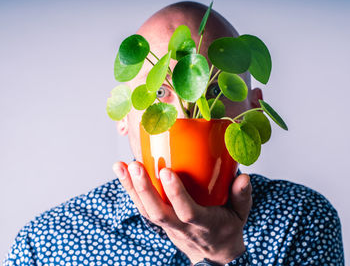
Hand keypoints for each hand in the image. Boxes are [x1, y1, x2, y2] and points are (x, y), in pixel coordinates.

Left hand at [113, 161, 251, 264]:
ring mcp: (167, 225)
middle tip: (134, 165)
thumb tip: (244, 177)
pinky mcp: (159, 222)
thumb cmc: (226, 228)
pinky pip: (142, 208)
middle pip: (158, 212)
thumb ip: (242, 197)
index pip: (187, 211)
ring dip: (131, 188)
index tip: (166, 171)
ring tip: (120, 166)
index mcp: (202, 224)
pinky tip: (122, 173)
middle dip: (145, 189)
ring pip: (145, 210)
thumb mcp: (241, 215)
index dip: (175, 194)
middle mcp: (181, 226)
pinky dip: (131, 191)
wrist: (213, 254)